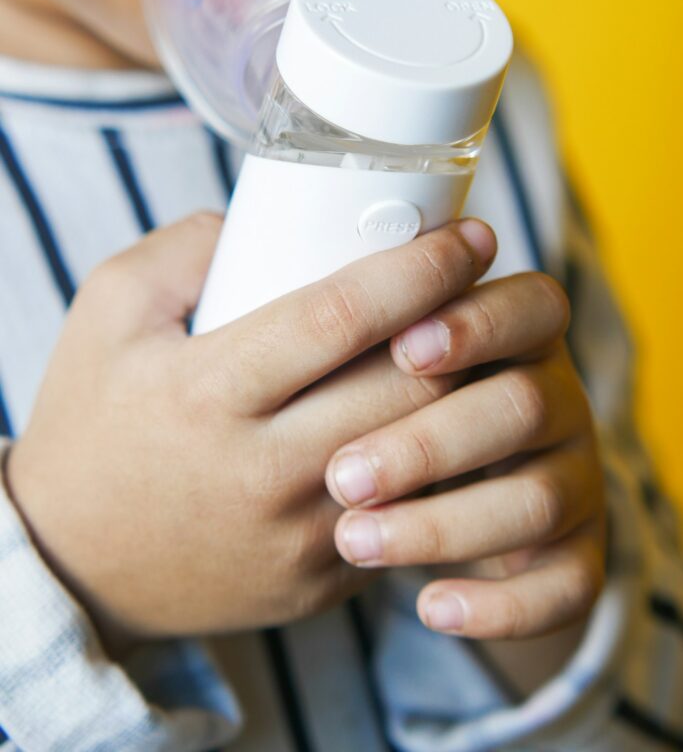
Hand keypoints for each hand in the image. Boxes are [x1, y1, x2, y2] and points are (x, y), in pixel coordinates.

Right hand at [5, 212, 495, 643]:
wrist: (74, 562)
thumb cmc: (91, 422)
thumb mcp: (107, 312)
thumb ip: (184, 249)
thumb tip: (268, 220)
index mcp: (207, 391)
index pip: (342, 317)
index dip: (421, 269)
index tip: (473, 236)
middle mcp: (260, 471)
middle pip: (405, 386)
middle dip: (469, 324)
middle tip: (491, 283)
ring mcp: (297, 536)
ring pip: (423, 454)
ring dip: (467, 392)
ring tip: (481, 345)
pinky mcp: (319, 580)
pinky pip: (407, 514)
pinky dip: (438, 463)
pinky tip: (445, 421)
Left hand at [326, 265, 605, 639]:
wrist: (424, 501)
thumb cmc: (355, 398)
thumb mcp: (343, 336)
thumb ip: (303, 289)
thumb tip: (234, 242)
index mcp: (511, 328)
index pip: (524, 307)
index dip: (473, 322)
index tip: (402, 347)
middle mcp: (553, 397)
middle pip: (521, 406)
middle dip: (430, 441)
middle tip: (340, 475)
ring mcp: (572, 477)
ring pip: (537, 502)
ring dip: (445, 524)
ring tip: (351, 542)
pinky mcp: (573, 557)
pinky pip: (566, 585)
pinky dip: (503, 604)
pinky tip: (428, 606)